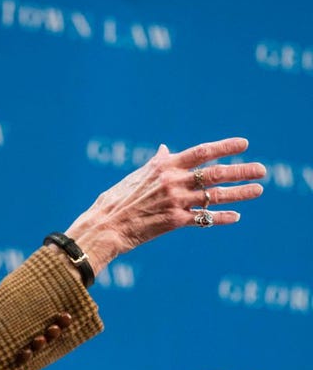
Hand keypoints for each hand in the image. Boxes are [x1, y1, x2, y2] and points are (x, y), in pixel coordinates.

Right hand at [65, 137, 265, 272]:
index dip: (225, 147)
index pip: (201, 152)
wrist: (106, 225)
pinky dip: (221, 217)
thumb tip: (163, 149)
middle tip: (262, 170)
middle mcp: (172, 181)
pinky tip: (236, 217)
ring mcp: (176, 201)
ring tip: (258, 189)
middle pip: (215, 173)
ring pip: (215, 196)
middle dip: (241, 170)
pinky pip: (204, 218)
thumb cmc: (117, 199)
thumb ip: (156, 163)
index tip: (244, 144)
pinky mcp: (175, 221)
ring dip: (240, 193)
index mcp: (163, 166)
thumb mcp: (136, 176)